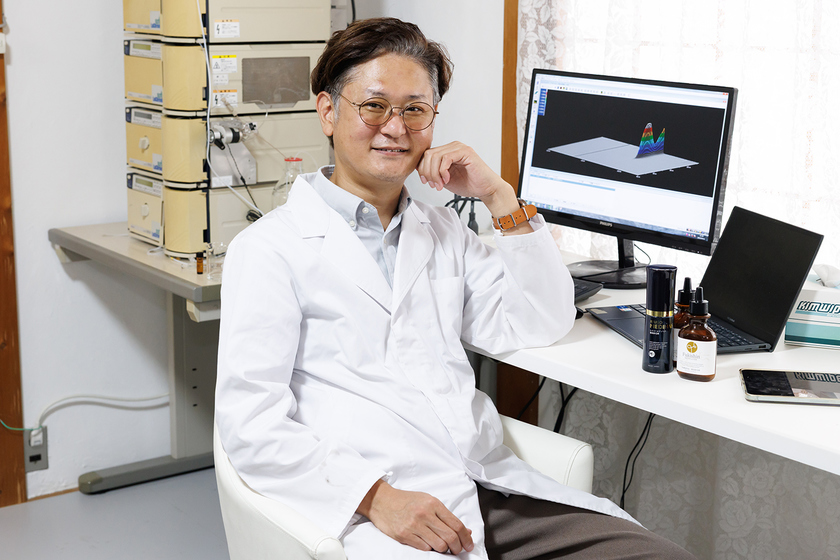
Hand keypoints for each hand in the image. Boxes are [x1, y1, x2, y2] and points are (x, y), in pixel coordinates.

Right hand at [357, 479, 473, 553]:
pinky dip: (429, 549)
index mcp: (433, 504)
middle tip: (458, 550)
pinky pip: (424, 548)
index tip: (469, 544)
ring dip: (443, 549)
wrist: (381, 500)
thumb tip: (466, 531)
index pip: (457, 524)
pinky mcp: (404, 535)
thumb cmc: (406, 501)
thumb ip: (446, 516)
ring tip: (442, 547)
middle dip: (458, 547)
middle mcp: (424, 514)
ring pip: (439, 545)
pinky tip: (427, 543)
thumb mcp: (428, 501)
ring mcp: (414, 525)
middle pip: (450, 537)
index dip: (466, 538)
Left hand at [416, 141, 508, 200]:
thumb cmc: (468, 184)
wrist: (485, 189)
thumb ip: (433, 172)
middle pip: (428, 154)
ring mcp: (459, 147)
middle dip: (427, 172)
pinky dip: (443, 171)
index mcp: (446, 151)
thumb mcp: (443, 179)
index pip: (426, 154)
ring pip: (435, 156)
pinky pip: (446, 158)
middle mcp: (452, 146)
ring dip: (434, 174)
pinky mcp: (465, 152)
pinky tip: (447, 179)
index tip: (426, 182)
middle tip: (433, 185)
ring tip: (440, 185)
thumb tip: (418, 168)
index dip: (422, 169)